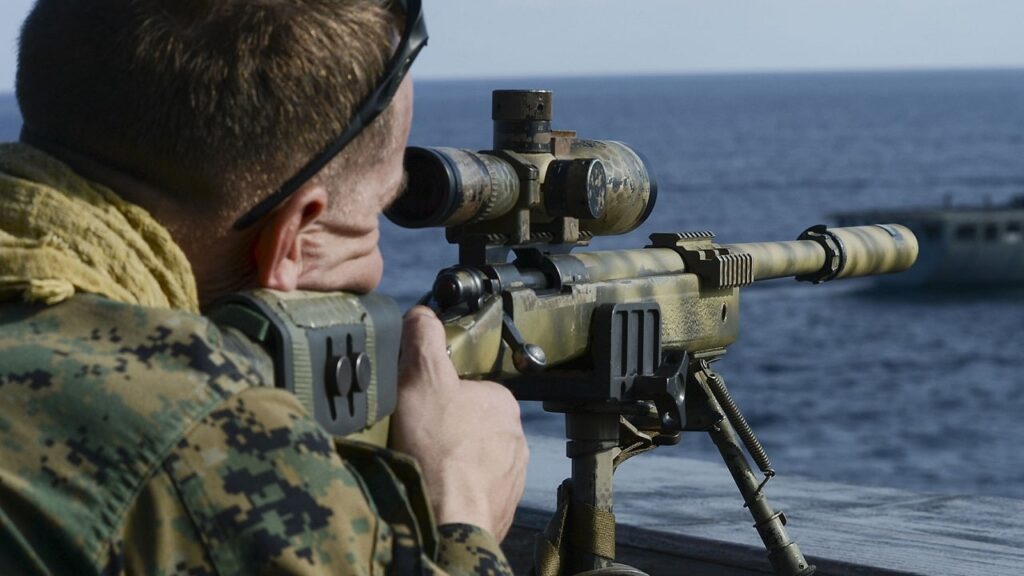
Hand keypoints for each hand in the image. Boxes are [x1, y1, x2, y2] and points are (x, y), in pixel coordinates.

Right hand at [390, 306, 528, 540]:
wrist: (448, 521)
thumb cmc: (438, 450)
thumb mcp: (423, 377)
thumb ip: (424, 338)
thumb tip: (423, 314)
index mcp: (502, 402)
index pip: (469, 386)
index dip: (439, 392)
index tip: (417, 403)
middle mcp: (515, 437)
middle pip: (470, 423)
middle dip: (444, 429)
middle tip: (414, 436)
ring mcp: (510, 476)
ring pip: (473, 459)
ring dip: (449, 461)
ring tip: (421, 465)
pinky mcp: (500, 506)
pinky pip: (473, 490)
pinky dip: (454, 489)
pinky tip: (433, 489)